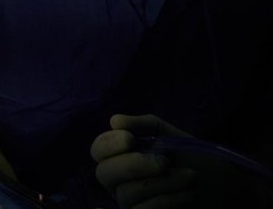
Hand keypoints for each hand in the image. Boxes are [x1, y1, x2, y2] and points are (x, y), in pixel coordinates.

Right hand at [90, 114, 271, 208]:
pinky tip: (189, 192)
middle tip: (164, 161)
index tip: (130, 139)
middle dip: (133, 165)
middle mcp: (119, 182)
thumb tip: (114, 120)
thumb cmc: (193, 157)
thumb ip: (144, 126)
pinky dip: (170, 200)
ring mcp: (131, 203)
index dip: (108, 144)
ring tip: (190, 175)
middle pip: (104, 174)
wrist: (223, 186)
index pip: (98, 151)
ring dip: (162, 183)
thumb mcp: (170, 135)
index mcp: (120, 157)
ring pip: (128, 194)